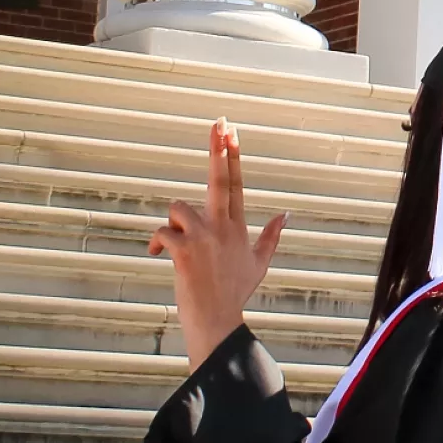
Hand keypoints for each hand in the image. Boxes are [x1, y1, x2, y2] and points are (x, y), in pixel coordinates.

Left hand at [150, 119, 288, 369]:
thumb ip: (271, 235)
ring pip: (177, 208)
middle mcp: (223, 226)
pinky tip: (157, 256)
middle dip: (219, 148)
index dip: (233, 155)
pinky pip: (161, 232)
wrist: (218, 320)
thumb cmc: (235, 292)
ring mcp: (204, 237)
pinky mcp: (183, 250)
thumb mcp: (259, 262)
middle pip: (219, 179)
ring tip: (170, 245)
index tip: (231, 132)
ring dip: (170, 222)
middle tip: (220, 122)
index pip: (236, 183)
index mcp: (238, 226)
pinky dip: (155, 243)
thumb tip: (286, 213)